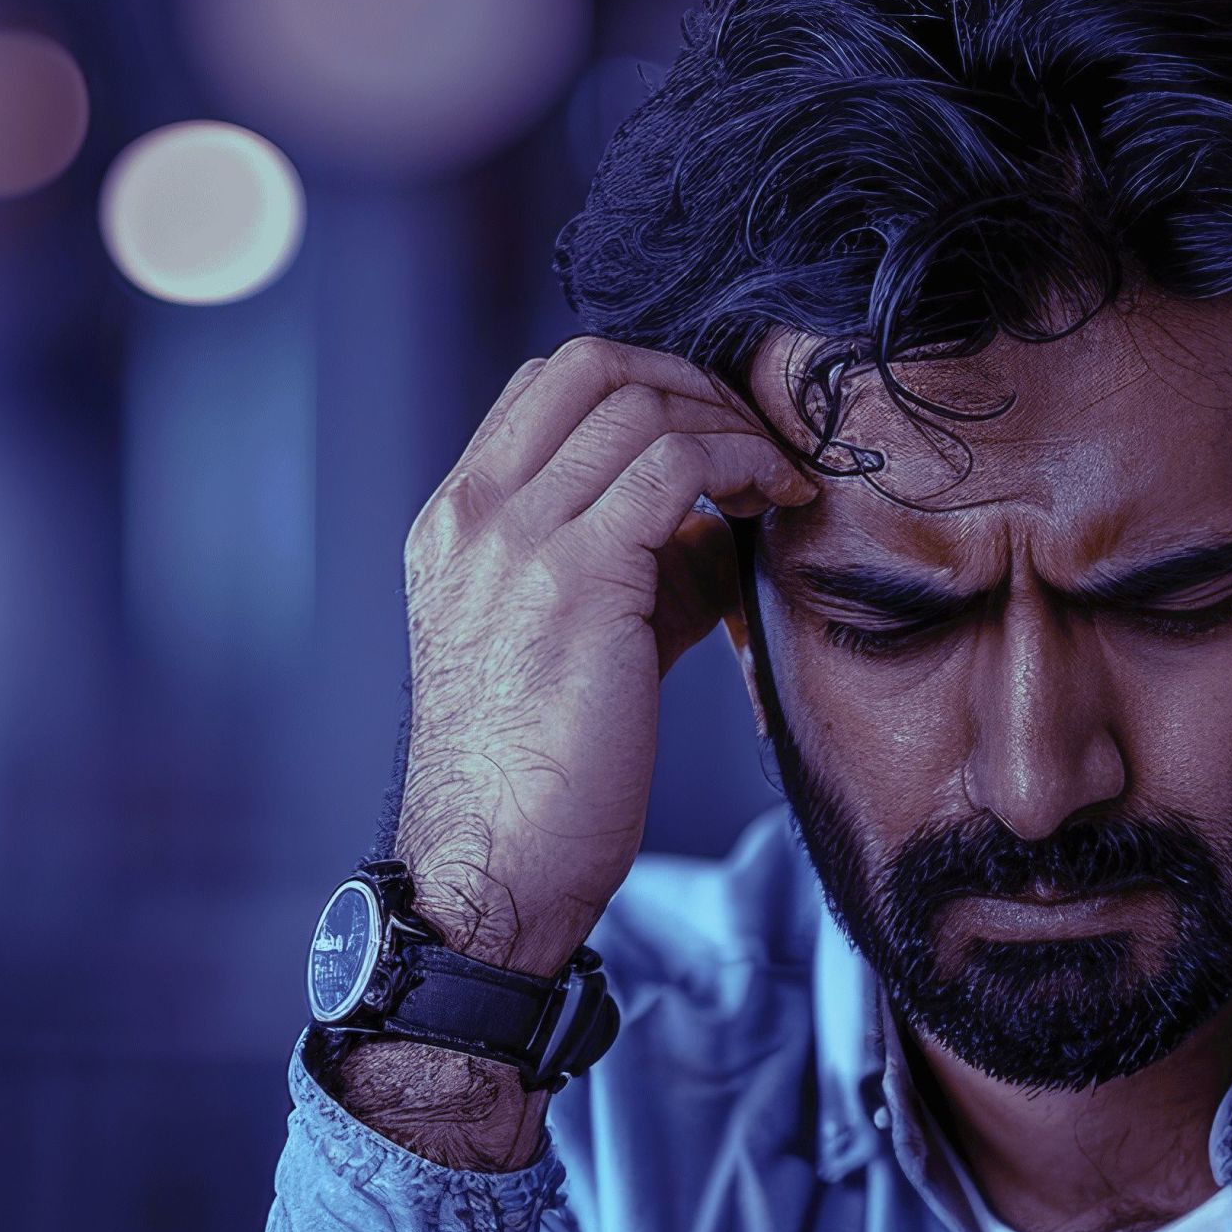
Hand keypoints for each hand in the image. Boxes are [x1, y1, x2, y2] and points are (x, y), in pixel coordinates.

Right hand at [390, 339, 819, 979]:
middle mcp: (472, 516)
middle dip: (693, 383)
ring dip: (731, 425)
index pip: (547, 387)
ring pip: (639, 402)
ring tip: (778, 480)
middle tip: (757, 440)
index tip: (713, 434)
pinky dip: (742, 464)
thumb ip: (630, 567)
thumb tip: (721, 522)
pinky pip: (676, 464)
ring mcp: (514, 539)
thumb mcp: (570, 643)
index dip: (646, 385)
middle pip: (590, 363)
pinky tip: (776, 504)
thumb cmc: (536, 779)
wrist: (491, 867)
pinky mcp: (576, 578)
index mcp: (453, 523)